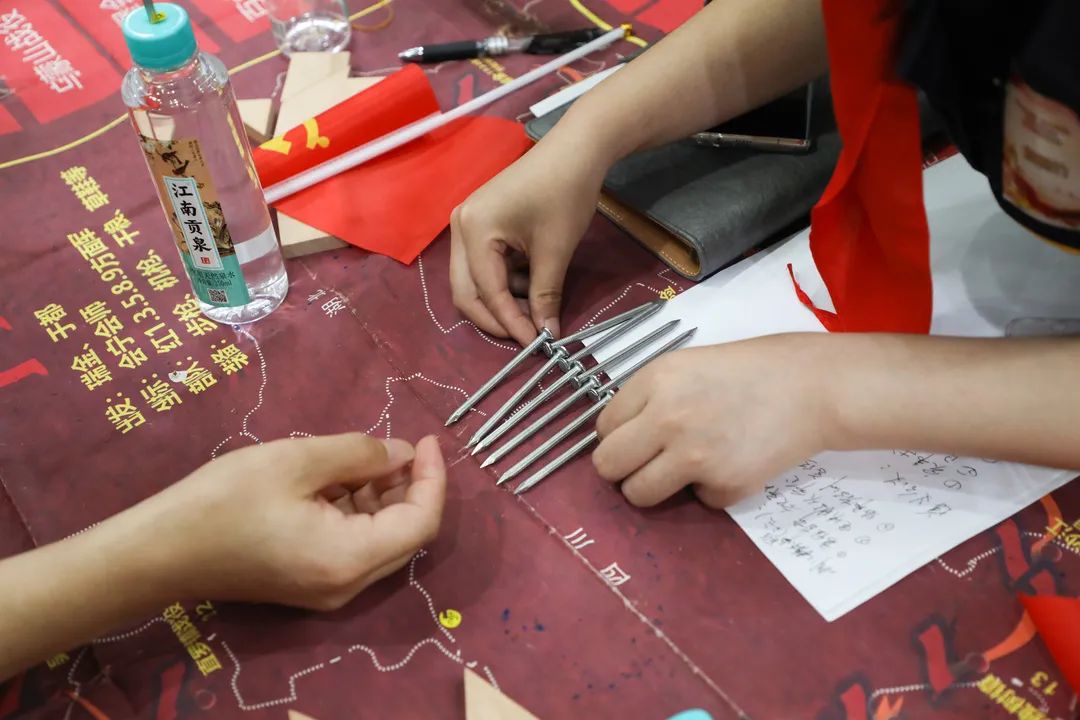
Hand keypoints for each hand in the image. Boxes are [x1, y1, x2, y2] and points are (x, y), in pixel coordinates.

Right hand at [128, 433, 446, 610]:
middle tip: (400, 443)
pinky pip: (352, 545)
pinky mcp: (308, 582)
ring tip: (364, 454)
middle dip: (410, 486)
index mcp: (349, 559)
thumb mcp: (297, 460)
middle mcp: (347, 585)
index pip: (422, 522)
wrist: (157, 551)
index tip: (426, 438)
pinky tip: (338, 477)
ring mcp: (327, 589)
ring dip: (382, 495)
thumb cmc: (224, 500)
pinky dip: (357, 510)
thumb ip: (359, 454)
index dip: (432, 477)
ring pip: (380, 539)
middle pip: (406, 534)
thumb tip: (402, 453)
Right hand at [450, 133, 606, 344]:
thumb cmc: (565, 192)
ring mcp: (467, 223)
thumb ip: (545, 295)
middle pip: (466, 291)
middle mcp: (460, 227)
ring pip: (475, 280)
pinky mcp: (481, 222)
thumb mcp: (556, 250)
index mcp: (473, 230)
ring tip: (538, 305)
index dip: (511, 323)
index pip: (486, 292)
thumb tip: (547, 334)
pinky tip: (533, 282)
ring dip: (502, 299)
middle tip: (528, 335)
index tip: (536, 344)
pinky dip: (505, 280)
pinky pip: (485, 264)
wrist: (576, 148)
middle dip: (496, 317)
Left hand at [592, 335, 832, 507]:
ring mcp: (693, 456)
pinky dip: (713, 489)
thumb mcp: (688, 365)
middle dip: (623, 469)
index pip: (603, 428)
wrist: (813, 386)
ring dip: (657, 487)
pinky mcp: (724, 485)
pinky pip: (698, 501)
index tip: (636, 438)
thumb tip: (617, 435)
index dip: (619, 435)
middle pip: (608, 467)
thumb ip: (650, 396)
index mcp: (654, 380)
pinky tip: (734, 462)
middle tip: (647, 463)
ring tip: (686, 467)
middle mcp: (665, 418)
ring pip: (639, 494)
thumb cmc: (751, 370)